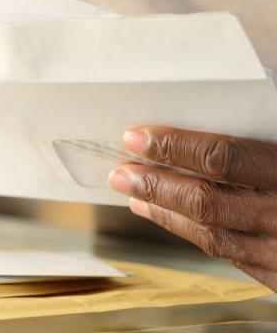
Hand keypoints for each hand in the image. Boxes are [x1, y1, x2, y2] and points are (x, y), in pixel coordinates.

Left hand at [108, 126, 276, 290]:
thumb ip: (257, 141)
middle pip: (203, 201)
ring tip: (133, 195)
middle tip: (120, 173)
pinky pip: (229, 255)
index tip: (135, 138)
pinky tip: (170, 220)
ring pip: (210, 234)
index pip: (220, 158)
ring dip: (164, 213)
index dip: (172, 147)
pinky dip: (192, 235)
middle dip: (154, 185)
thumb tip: (206, 121)